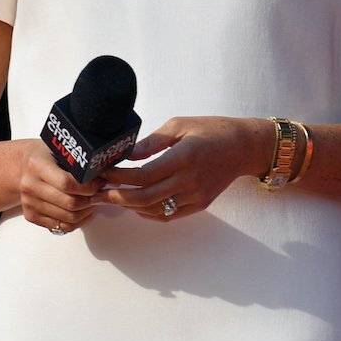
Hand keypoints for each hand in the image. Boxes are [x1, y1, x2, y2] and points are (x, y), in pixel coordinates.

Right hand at [18, 141, 100, 234]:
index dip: (87, 187)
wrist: (22, 166)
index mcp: (37, 165)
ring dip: (86, 212)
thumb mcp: (59, 149)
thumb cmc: (45, 156)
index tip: (99, 184)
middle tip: (100, 194)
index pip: (66, 183)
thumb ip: (78, 161)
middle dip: (90, 200)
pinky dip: (77, 222)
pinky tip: (83, 211)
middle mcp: (30, 185)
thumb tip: (107, 173)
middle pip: (69, 203)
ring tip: (93, 201)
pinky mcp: (30, 215)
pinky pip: (61, 227)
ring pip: (67, 218)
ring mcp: (29, 203)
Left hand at [95, 116, 269, 219]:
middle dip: (117, 196)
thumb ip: (152, 142)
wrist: (243, 147)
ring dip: (130, 206)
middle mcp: (190, 180)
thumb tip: (126, 154)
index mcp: (184, 157)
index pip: (144, 174)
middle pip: (145, 197)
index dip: (120, 177)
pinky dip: (148, 212)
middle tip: (97, 192)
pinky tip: (135, 204)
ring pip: (154, 209)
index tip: (103, 172)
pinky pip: (168, 215)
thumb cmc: (210, 130)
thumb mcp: (179, 125)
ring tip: (111, 198)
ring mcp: (195, 196)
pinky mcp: (199, 205)